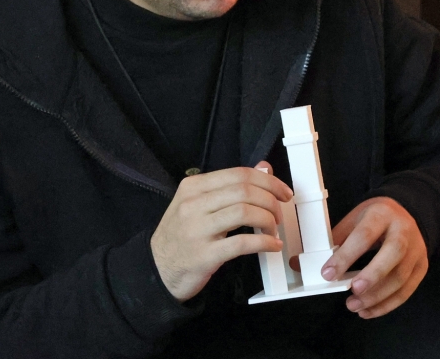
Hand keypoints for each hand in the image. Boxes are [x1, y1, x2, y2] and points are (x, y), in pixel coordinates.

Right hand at [150, 161, 293, 301]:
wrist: (156, 270)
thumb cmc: (181, 236)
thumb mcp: (198, 204)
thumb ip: (230, 186)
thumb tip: (264, 169)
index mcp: (193, 187)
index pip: (239, 174)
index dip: (268, 182)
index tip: (283, 192)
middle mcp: (192, 204)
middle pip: (244, 191)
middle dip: (271, 200)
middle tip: (279, 212)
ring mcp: (197, 230)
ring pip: (244, 212)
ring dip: (268, 220)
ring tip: (273, 229)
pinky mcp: (204, 255)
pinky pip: (241, 243)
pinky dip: (264, 243)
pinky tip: (272, 245)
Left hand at [320, 197, 427, 318]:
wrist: (409, 212)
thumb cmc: (376, 218)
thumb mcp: (354, 219)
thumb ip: (332, 242)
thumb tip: (299, 265)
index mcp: (382, 214)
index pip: (365, 235)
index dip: (346, 255)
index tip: (328, 273)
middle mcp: (403, 230)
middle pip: (393, 252)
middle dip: (372, 275)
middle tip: (352, 292)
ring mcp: (416, 249)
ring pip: (401, 275)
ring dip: (377, 296)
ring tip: (354, 306)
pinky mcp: (422, 266)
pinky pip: (407, 289)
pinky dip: (388, 304)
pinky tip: (369, 310)